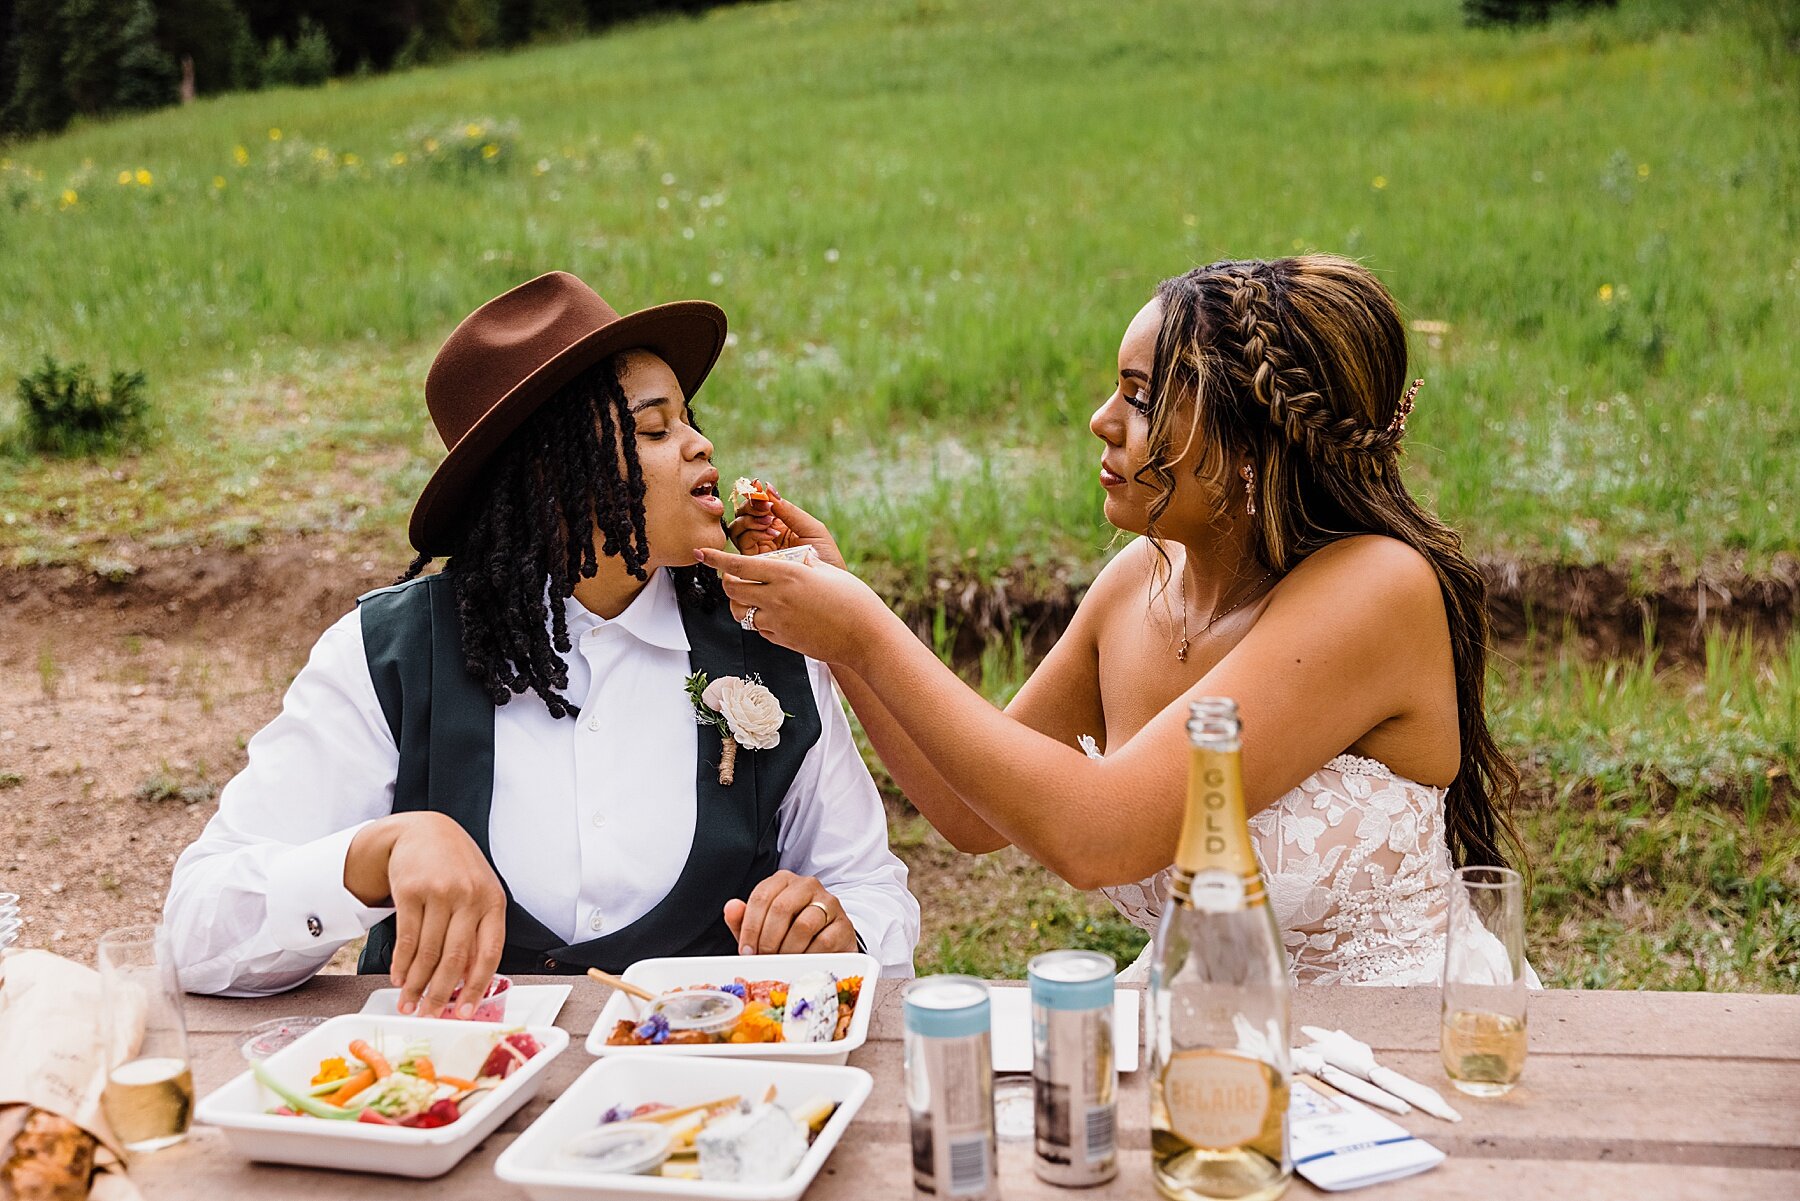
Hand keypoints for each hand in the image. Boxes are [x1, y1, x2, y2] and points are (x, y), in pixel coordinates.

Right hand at [345, 812, 506, 1018]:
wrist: (426, 831)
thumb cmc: (457, 869)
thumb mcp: (479, 893)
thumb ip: (477, 931)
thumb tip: (468, 982)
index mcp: (493, 902)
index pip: (489, 952)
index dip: (477, 987)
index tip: (464, 1013)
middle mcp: (470, 896)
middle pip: (455, 957)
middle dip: (440, 994)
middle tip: (429, 1017)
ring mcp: (440, 892)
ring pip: (428, 951)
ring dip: (416, 984)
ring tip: (409, 1003)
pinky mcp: (411, 890)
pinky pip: (406, 937)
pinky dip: (402, 964)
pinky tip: (399, 978)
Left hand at [694, 545, 889, 665]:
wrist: (864, 636)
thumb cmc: (852, 598)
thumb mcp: (825, 570)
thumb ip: (801, 563)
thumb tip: (790, 558)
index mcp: (787, 575)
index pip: (738, 565)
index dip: (715, 558)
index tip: (700, 551)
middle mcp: (777, 598)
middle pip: (732, 590)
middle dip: (726, 581)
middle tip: (733, 576)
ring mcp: (777, 622)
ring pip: (739, 612)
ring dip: (739, 602)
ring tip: (751, 596)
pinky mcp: (782, 639)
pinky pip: (758, 628)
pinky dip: (757, 619)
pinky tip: (773, 613)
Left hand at [723, 870, 857, 955]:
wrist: (826, 945)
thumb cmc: (789, 934)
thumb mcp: (761, 928)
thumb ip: (743, 919)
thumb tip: (731, 907)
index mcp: (783, 881)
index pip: (761, 896)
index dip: (750, 927)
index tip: (746, 950)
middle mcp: (807, 885)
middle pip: (781, 908)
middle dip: (767, 940)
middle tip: (763, 958)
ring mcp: (829, 902)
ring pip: (803, 925)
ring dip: (787, 950)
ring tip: (782, 961)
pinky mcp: (843, 924)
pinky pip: (823, 941)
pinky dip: (808, 956)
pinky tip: (801, 962)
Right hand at [724, 493, 847, 569]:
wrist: (832, 593)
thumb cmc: (828, 561)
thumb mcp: (813, 530)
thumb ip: (790, 511)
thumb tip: (768, 488)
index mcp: (782, 524)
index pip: (759, 505)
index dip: (755, 494)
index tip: (758, 487)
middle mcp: (767, 536)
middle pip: (743, 515)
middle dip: (750, 507)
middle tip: (766, 509)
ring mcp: (760, 551)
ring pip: (738, 529)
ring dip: (750, 521)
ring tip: (769, 525)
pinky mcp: (755, 566)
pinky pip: (742, 546)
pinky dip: (751, 535)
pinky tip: (768, 537)